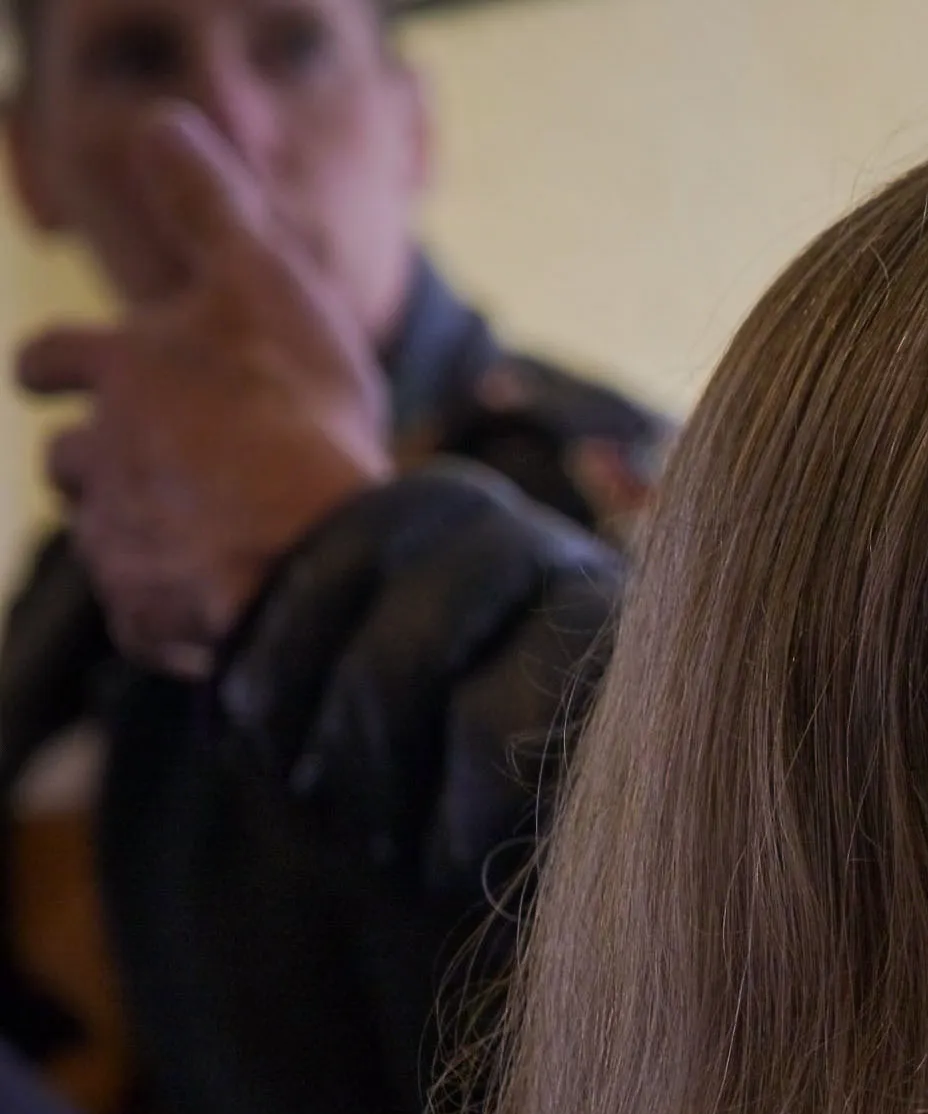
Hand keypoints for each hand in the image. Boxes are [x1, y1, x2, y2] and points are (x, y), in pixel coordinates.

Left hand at [15, 106, 391, 678]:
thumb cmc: (291, 412)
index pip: (53, 355)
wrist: (307, 551)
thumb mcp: (261, 282)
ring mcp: (120, 538)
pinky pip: (148, 611)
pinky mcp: (145, 613)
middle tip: (139, 466)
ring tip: (202, 537)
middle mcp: (102, 455)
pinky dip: (176, 607)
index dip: (56, 362)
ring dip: (137, 528)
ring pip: (104, 530)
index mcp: (126, 372)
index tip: (57, 370)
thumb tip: (161, 120)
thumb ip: (207, 203)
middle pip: (68, 457)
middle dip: (92, 457)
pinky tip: (228, 601)